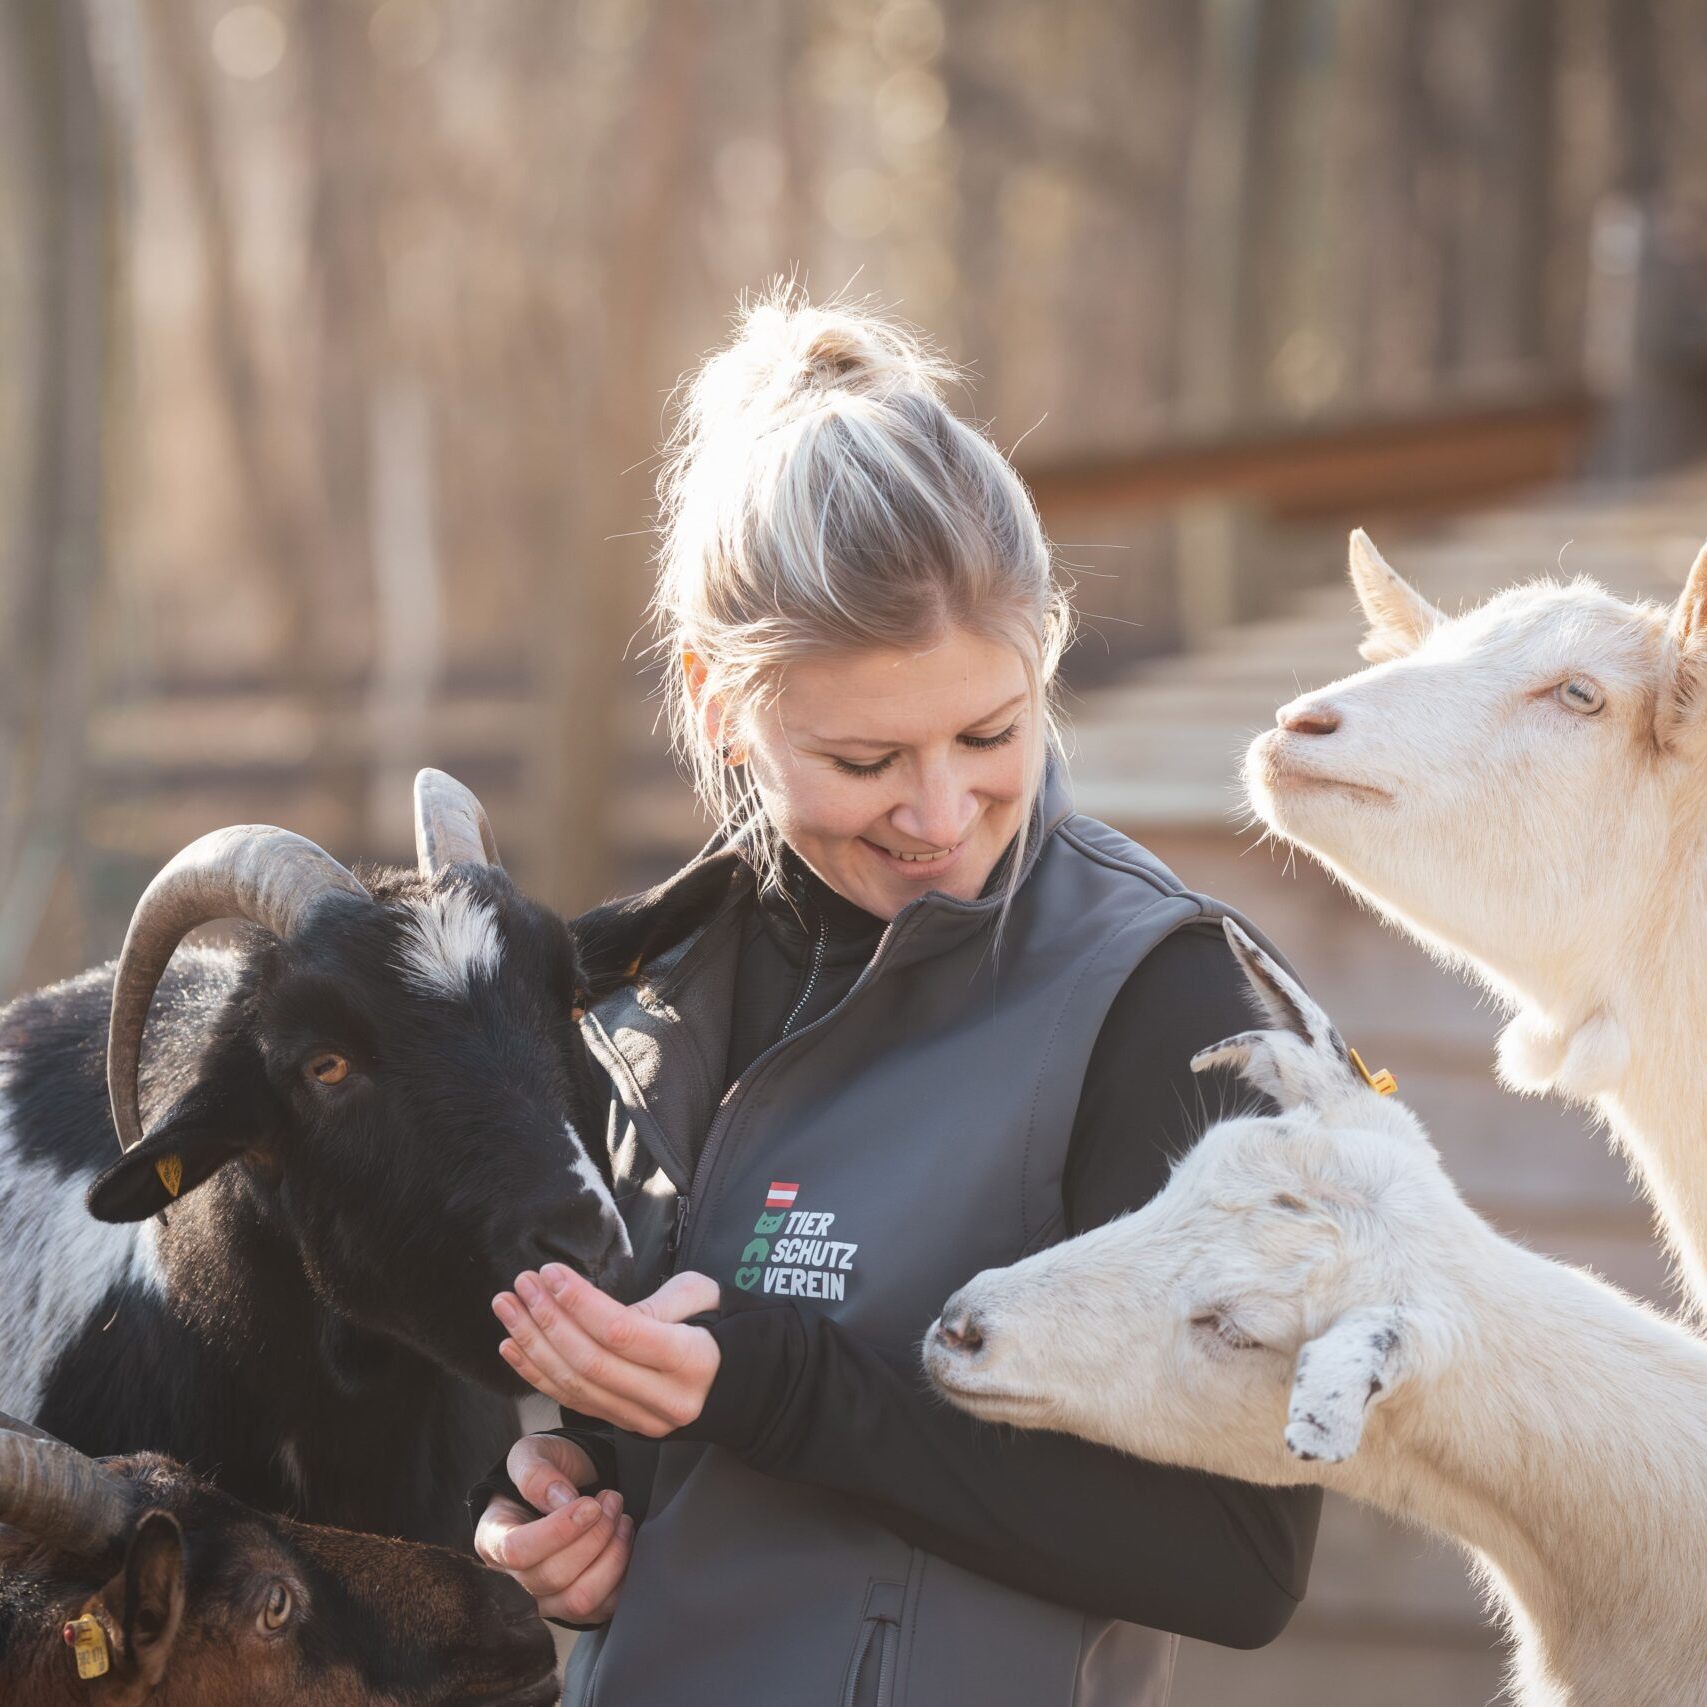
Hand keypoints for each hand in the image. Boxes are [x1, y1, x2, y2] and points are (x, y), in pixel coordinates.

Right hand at [473, 1433, 632, 1623]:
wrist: (569, 1487)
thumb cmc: (546, 1472)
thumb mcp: (532, 1453)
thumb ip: (536, 1472)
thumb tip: (560, 1500)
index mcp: (494, 1539)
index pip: (517, 1552)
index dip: (559, 1531)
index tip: (591, 1504)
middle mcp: (516, 1579)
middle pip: (553, 1577)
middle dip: (594, 1535)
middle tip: (612, 1500)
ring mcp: (547, 1600)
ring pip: (580, 1599)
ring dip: (612, 1555)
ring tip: (621, 1519)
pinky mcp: (579, 1610)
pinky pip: (605, 1607)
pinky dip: (624, 1574)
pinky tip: (624, 1541)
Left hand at [493, 1267, 721, 1437]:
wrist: (747, 1385)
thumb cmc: (725, 1326)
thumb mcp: (704, 1297)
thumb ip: (657, 1302)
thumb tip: (602, 1311)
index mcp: (692, 1360)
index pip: (622, 1333)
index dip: (580, 1303)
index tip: (550, 1273)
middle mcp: (666, 1399)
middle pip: (591, 1363)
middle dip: (547, 1321)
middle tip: (521, 1284)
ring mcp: (643, 1420)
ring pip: (575, 1388)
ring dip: (532, 1345)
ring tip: (506, 1307)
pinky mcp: (625, 1428)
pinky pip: (573, 1403)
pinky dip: (537, 1375)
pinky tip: (513, 1346)